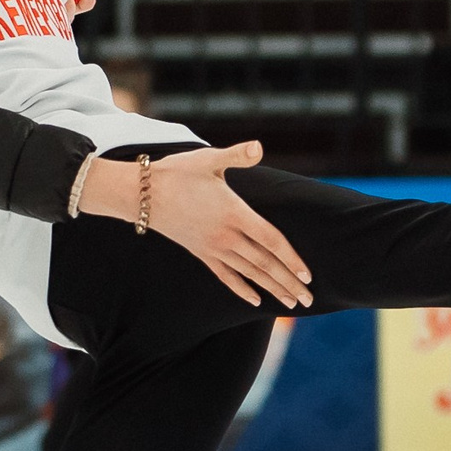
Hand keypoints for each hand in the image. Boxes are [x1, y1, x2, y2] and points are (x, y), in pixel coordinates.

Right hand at [77, 141, 310, 309]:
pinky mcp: (200, 253)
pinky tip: (255, 300)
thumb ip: (237, 155)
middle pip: (264, 263)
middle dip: (288, 282)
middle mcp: (225, 236)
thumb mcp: (208, 160)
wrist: (141, 195)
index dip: (291, 259)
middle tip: (308, 300)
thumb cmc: (176, 173)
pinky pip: (225, 276)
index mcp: (233, 213)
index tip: (308, 276)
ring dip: (271, 289)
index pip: (270, 240)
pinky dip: (241, 289)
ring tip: (290, 303)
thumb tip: (258, 147)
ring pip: (248, 273)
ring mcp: (212, 248)